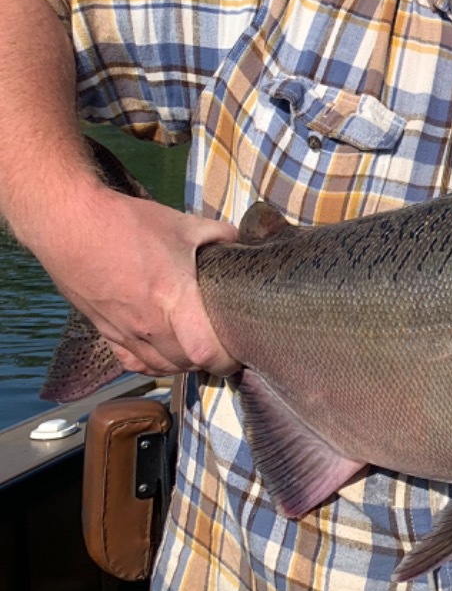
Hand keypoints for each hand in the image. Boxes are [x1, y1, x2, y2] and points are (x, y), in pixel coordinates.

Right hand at [28, 182, 239, 376]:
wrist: (70, 224)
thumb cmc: (128, 224)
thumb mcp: (183, 225)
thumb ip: (219, 235)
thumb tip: (243, 240)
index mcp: (173, 299)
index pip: (204, 352)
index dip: (227, 360)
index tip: (240, 353)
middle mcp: (148, 324)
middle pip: (185, 364)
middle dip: (210, 362)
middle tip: (225, 348)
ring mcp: (122, 331)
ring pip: (159, 366)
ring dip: (182, 364)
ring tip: (198, 350)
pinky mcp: (103, 330)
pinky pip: (131, 361)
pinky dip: (151, 363)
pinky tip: (162, 353)